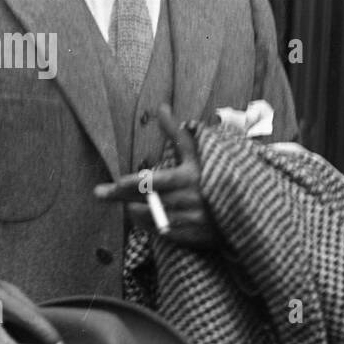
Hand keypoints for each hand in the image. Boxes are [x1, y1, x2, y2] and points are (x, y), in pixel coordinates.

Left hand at [93, 103, 219, 249]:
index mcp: (190, 178)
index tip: (116, 182)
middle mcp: (189, 200)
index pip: (157, 181)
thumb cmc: (215, 176)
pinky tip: (142, 217)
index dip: (135, 183)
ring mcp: (190, 221)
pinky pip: (161, 232)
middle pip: (147, 199)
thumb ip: (176, 134)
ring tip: (127, 204)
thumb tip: (161, 107)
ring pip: (151, 217)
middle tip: (100, 192)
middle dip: (121, 195)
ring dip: (134, 211)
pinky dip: (148, 224)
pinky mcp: (191, 237)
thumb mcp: (199, 154)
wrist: (244, 211)